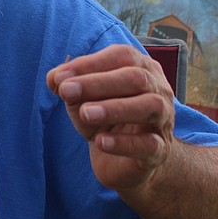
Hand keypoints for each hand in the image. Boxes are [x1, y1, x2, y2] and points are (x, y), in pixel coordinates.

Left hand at [46, 44, 174, 191]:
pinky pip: (149, 144)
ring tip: (85, 113)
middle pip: (136, 78)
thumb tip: (54, 78)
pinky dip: (124, 143)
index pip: (122, 56)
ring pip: (150, 106)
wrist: (123, 162)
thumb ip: (67, 85)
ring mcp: (163, 120)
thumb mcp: (81, 100)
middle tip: (66, 91)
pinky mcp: (160, 151)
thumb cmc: (103, 120)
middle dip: (98, 83)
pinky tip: (100, 142)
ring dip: (115, 108)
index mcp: (141, 68)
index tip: (60, 77)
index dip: (90, 64)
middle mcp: (158, 89)